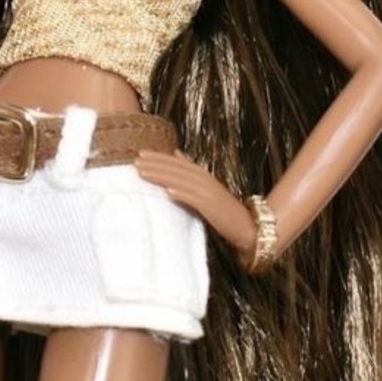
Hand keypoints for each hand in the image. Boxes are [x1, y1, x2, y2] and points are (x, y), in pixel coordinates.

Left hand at [134, 149, 256, 262]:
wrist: (247, 227)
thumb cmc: (223, 209)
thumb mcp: (207, 186)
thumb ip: (191, 170)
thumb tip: (176, 153)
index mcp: (202, 174)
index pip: (176, 162)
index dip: (158, 157)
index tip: (140, 153)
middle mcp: (205, 180)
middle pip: (175, 169)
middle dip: (154, 164)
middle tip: (135, 160)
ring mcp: (209, 193)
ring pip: (180, 181)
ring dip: (161, 175)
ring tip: (143, 172)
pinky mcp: (212, 207)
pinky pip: (195, 199)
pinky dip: (182, 194)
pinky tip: (168, 191)